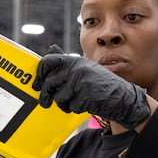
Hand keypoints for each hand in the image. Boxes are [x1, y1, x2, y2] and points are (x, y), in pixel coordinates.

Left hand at [31, 44, 150, 129]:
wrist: (122, 97)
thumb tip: (50, 49)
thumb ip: (67, 62)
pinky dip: (75, 109)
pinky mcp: (85, 96)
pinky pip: (70, 106)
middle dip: (45, 95)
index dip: (39, 73)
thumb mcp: (85, 67)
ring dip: (63, 104)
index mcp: (74, 60)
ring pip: (58, 97)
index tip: (35, 84)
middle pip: (49, 82)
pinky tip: (85, 104)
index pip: (48, 61)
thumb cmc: (100, 84)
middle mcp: (76, 68)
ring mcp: (81, 82)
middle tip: (45, 102)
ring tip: (72, 103)